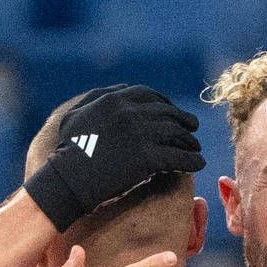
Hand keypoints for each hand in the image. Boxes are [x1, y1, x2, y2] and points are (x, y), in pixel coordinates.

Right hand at [19, 84, 204, 230]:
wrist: (68, 179)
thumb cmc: (68, 151)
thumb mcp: (76, 115)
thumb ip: (99, 96)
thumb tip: (124, 87)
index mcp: (115, 100)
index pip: (149, 95)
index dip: (165, 102)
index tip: (172, 112)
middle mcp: (130, 112)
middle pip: (167, 113)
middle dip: (182, 120)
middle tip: (192, 128)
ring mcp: (141, 134)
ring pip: (176, 133)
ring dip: (189, 141)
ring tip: (196, 148)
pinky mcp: (148, 158)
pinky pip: (179, 157)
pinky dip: (192, 160)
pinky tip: (198, 164)